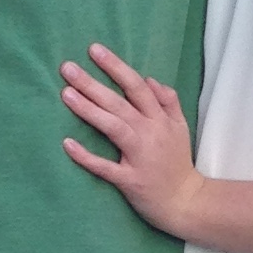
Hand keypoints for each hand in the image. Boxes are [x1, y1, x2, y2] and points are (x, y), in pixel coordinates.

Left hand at [60, 46, 204, 236]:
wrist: (186, 202)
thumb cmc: (177, 163)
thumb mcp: (180, 127)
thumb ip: (168, 101)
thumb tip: (150, 80)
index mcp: (160, 119)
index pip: (136, 86)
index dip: (116, 67)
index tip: (95, 50)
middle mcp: (150, 133)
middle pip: (119, 103)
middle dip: (93, 83)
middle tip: (67, 67)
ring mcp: (139, 157)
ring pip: (113, 127)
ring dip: (89, 110)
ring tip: (66, 94)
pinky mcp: (130, 180)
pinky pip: (105, 167)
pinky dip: (87, 157)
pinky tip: (67, 144)